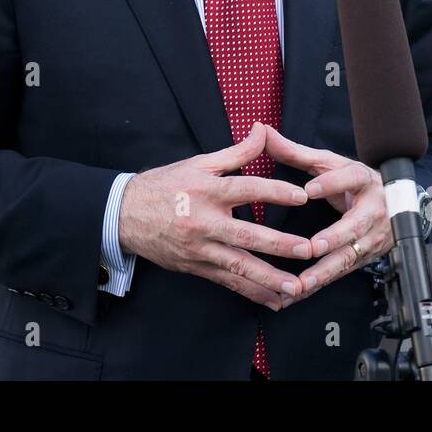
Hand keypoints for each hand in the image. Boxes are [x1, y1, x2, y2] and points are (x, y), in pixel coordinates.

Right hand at [118, 123, 313, 310]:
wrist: (123, 215)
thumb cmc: (164, 186)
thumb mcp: (198, 164)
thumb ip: (236, 152)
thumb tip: (263, 130)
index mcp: (207, 191)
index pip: (246, 189)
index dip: (275, 192)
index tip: (302, 196)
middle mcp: (204, 221)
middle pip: (247, 235)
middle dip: (280, 245)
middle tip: (308, 250)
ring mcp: (199, 248)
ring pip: (239, 266)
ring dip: (269, 278)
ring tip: (296, 287)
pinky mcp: (195, 267)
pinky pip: (227, 282)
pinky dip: (251, 293)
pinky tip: (273, 301)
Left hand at [261, 126, 395, 302]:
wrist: (394, 203)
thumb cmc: (352, 180)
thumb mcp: (329, 163)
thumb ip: (295, 151)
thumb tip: (262, 131)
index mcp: (363, 179)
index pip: (349, 179)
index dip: (330, 184)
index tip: (308, 191)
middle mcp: (372, 209)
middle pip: (355, 225)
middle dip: (334, 239)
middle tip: (312, 247)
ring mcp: (372, 237)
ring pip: (349, 256)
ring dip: (325, 272)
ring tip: (300, 284)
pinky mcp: (365, 258)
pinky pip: (341, 273)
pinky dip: (319, 285)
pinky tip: (296, 294)